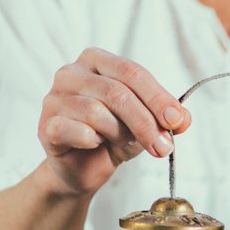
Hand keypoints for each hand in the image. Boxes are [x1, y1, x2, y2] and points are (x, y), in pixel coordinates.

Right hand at [38, 47, 189, 196]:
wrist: (83, 168)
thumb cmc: (113, 138)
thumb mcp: (146, 125)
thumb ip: (165, 118)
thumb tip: (184, 119)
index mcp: (98, 61)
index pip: (132, 72)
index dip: (158, 97)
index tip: (177, 121)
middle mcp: (72, 73)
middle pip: (117, 92)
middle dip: (146, 123)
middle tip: (163, 147)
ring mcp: (54, 97)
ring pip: (96, 112)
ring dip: (120, 134)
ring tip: (123, 143)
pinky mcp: (46, 124)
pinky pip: (74, 130)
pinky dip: (92, 140)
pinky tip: (96, 144)